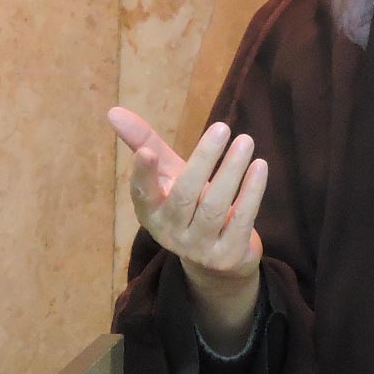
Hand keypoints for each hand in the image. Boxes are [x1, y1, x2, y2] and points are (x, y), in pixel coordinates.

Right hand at [108, 107, 267, 353]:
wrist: (217, 262)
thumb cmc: (189, 204)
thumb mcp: (167, 174)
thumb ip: (144, 142)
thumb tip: (113, 111)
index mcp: (151, 211)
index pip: (142, 193)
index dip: (143, 174)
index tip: (147, 151)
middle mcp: (171, 232)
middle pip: (185, 195)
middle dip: (203, 160)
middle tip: (222, 127)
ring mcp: (199, 247)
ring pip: (215, 207)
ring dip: (231, 171)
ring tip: (245, 141)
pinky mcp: (228, 255)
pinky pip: (241, 220)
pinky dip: (252, 193)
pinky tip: (260, 166)